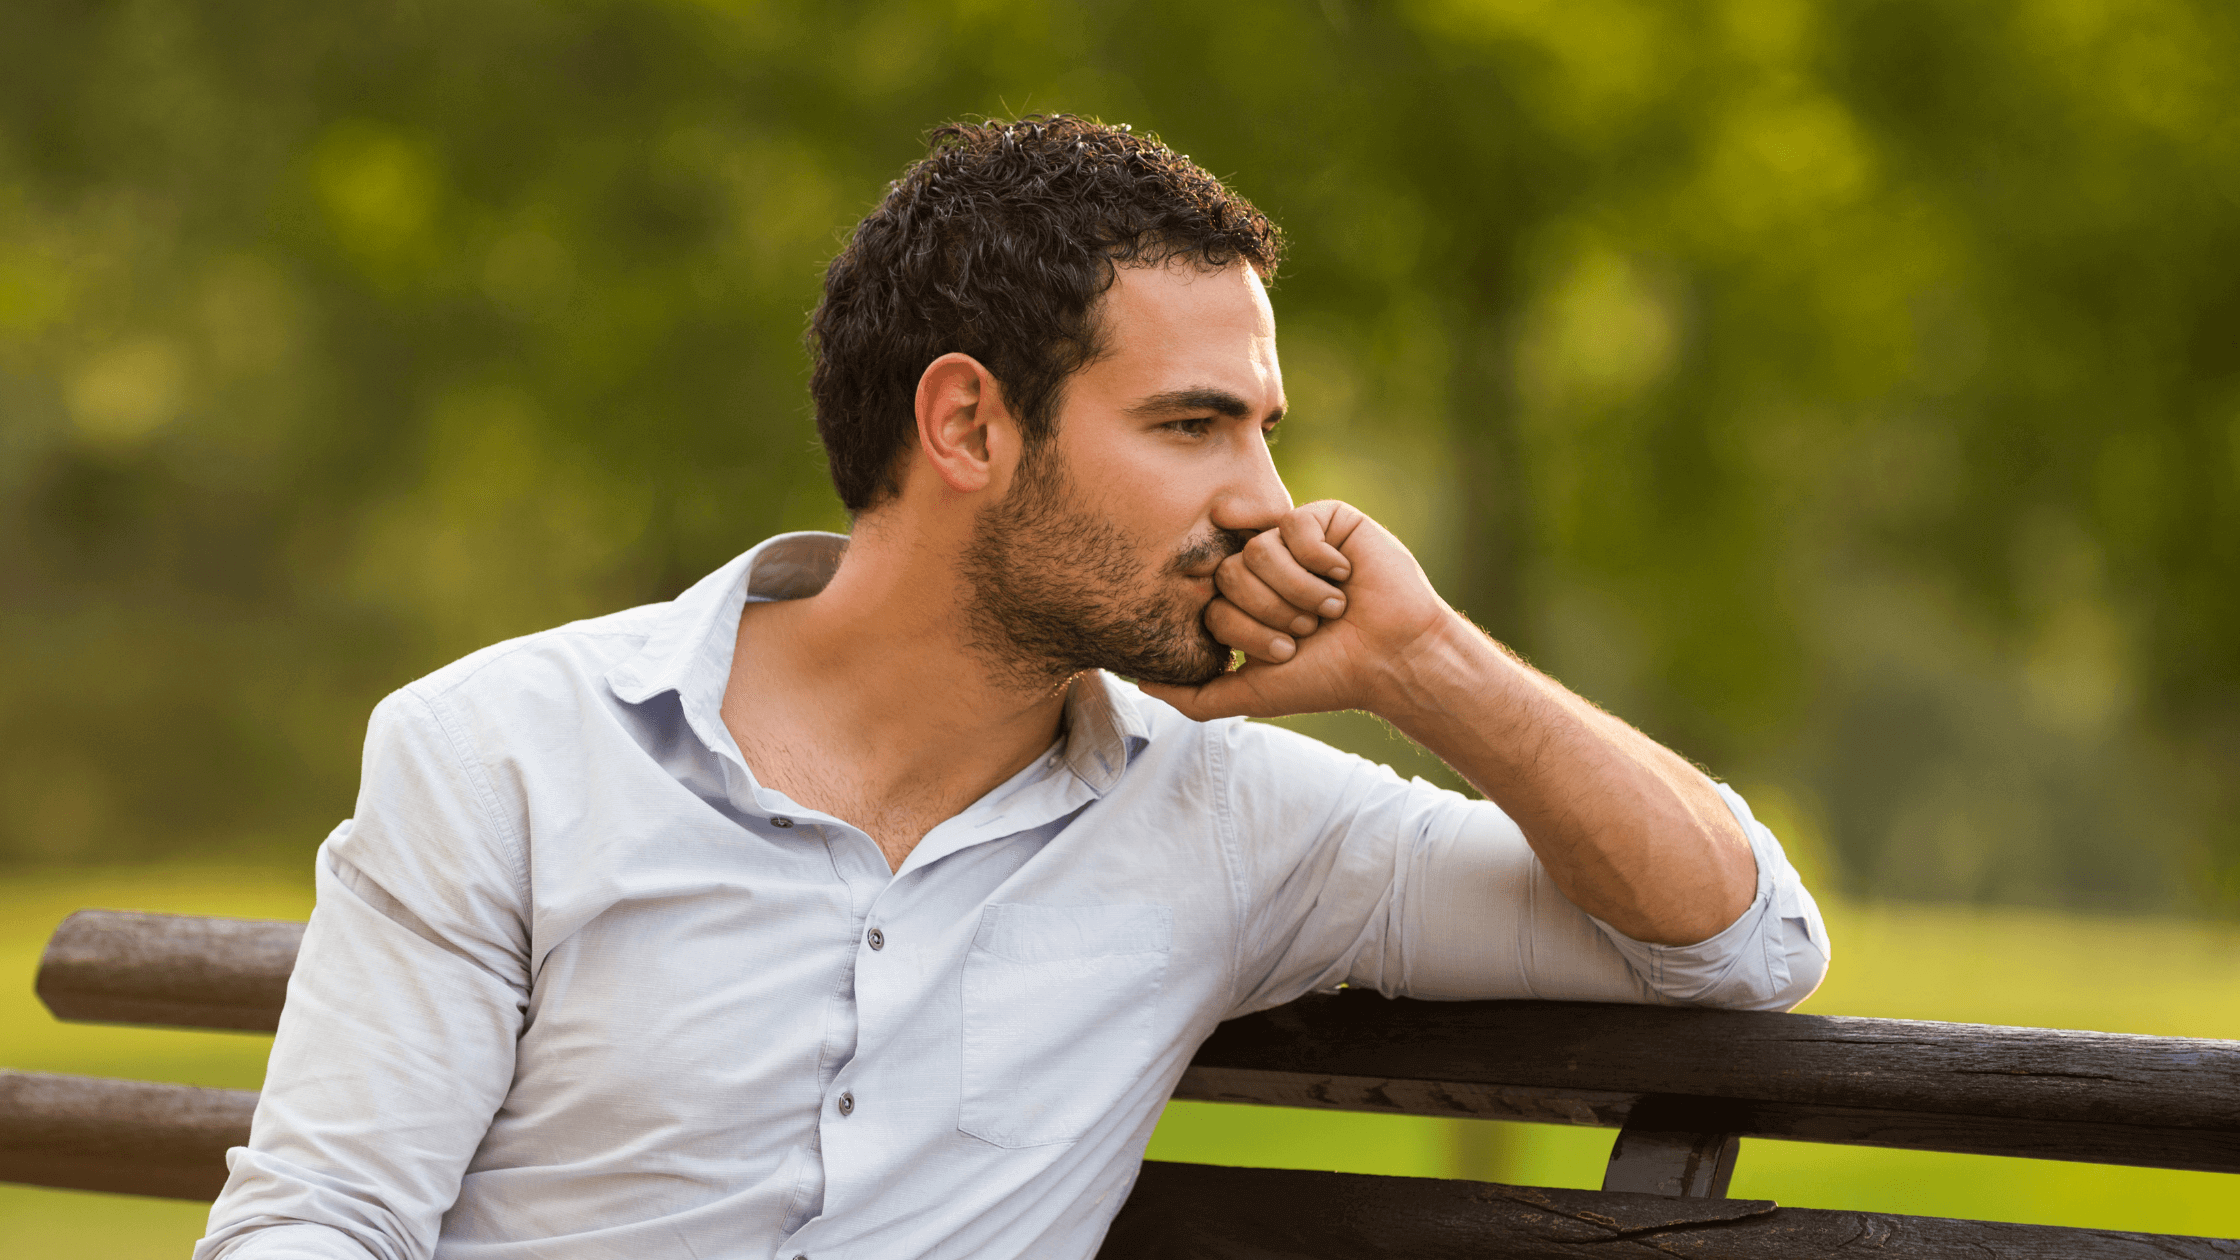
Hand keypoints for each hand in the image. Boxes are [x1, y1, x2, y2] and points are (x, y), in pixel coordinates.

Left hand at [1140, 500, 1456, 720]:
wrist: (1391, 658)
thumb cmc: (1328, 677)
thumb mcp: (1253, 694)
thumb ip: (1195, 696)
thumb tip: (1140, 684)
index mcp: (1244, 603)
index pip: (1212, 605)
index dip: (1248, 633)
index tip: (1287, 651)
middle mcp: (1263, 569)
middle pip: (1230, 574)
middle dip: (1273, 612)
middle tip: (1310, 628)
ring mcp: (1292, 541)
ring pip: (1260, 551)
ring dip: (1300, 592)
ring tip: (1332, 608)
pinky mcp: (1325, 519)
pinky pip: (1294, 525)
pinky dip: (1320, 561)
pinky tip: (1345, 576)